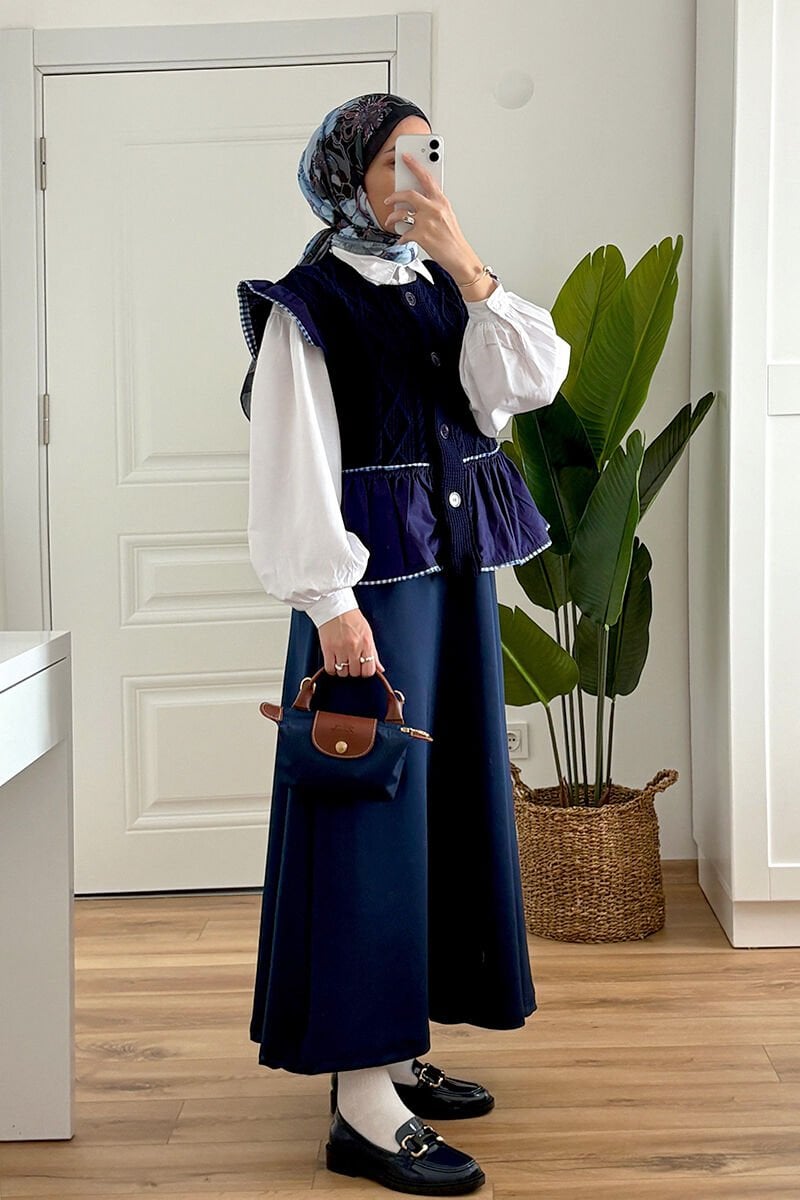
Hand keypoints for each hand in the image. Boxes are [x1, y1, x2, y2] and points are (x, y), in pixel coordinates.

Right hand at [317, 608, 384, 676]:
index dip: (365, 672)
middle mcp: (354, 647)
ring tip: (342, 662)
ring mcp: (340, 649)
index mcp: (366, 643)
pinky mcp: (328, 649)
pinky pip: (330, 668)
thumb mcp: (368, 634)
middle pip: (355, 672)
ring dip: (342, 670)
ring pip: (343, 672)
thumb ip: (373, 653)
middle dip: (354, 670)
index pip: (369, 670)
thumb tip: (380, 669)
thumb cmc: (352, 618)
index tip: (362, 668)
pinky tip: (333, 663)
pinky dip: (332, 669)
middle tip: (351, 663)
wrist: (335, 607)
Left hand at [382, 152, 483, 280]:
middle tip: (389, 199)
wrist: (459, 257)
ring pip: (401, 213)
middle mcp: (434, 209)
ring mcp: (427, 222)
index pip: (426, 178)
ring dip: (392, 217)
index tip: (405, 158)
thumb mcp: (447, 216)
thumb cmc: (453, 238)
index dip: (414, 165)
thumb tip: (418, 200)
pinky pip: (404, 234)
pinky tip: (402, 239)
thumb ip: (434, 205)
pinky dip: (401, 237)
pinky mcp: (421, 235)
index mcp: (442, 201)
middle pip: (408, 194)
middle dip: (395, 196)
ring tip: (390, 221)